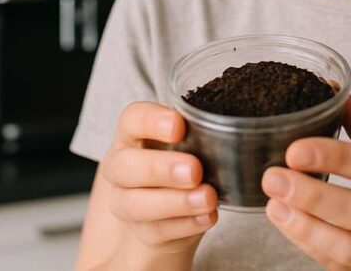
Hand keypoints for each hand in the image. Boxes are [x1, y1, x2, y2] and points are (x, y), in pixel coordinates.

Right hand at [100, 101, 218, 254]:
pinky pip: (158, 231)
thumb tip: (230, 126)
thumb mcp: (190, 139)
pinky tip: (207, 217)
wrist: (174, 208)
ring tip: (208, 198)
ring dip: (176, 202)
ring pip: (137, 204)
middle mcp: (120, 167)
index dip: (151, 121)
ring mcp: (125, 201)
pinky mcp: (142, 230)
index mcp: (132, 134)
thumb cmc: (184, 158)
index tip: (179, 126)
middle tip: (194, 170)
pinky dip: (186, 225)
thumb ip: (198, 131)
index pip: (132, 119)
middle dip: (161, 168)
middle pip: (124, 165)